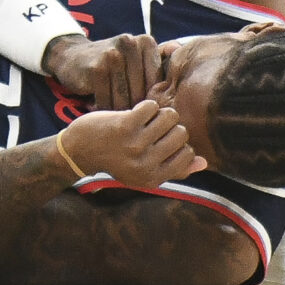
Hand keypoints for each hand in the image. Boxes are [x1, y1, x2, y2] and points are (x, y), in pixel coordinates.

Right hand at [43, 32, 160, 113]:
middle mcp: (131, 44)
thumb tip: (183, 78)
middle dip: (135, 110)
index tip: (142, 112)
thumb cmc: (110, 65)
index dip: (149, 102)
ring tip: (116, 122)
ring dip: (119, 114)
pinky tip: (100, 113)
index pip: (157, 83)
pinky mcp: (96, 67)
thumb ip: (156, 66)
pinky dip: (104, 111)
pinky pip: (107, 100)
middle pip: (141, 91)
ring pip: (125, 98)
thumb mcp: (134, 59)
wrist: (72, 56)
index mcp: (146, 42)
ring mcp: (113, 54)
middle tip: (129, 123)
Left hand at [56, 99, 205, 189]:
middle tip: (155, 127)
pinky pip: (152, 106)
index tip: (165, 141)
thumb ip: (175, 169)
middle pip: (181, 133)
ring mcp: (135, 144)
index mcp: (153, 179)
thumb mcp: (145, 172)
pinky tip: (137, 112)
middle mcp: (145, 164)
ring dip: (160, 113)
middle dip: (172, 126)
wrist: (80, 150)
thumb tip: (204, 162)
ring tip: (149, 118)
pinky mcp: (125, 125)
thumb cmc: (117, 160)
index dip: (180, 144)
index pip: (187, 155)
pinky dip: (147, 105)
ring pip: (169, 117)